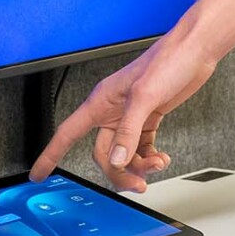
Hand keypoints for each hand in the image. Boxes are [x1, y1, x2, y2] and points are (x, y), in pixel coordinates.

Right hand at [29, 25, 217, 192]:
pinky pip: (141, 147)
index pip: (69, 132)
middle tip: (137, 184)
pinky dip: (149, 157)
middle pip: (104, 153)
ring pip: (124, 153)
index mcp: (102, 100)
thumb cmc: (168, 60)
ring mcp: (132, 114)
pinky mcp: (149, 116)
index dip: (51, 153)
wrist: (195, 50)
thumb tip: (117, 160)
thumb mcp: (145, 96)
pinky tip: (161, 157)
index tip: (39, 174)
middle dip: (119, 172)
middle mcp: (113, 109)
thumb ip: (129, 131)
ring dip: (139, 165)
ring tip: (157, 164)